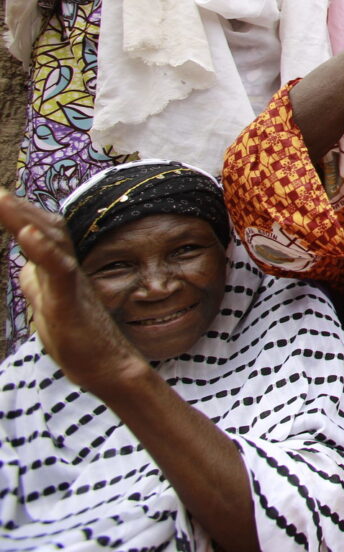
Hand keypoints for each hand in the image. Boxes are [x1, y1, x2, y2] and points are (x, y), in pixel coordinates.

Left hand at [9, 191, 147, 395]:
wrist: (109, 369)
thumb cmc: (82, 342)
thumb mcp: (49, 311)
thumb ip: (37, 286)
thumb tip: (22, 267)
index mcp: (59, 274)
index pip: (42, 237)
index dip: (23, 216)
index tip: (2, 197)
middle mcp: (66, 273)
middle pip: (45, 232)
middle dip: (20, 210)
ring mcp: (70, 285)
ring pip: (50, 245)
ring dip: (25, 220)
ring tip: (3, 200)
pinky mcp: (70, 301)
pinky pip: (58, 271)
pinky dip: (44, 251)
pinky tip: (28, 234)